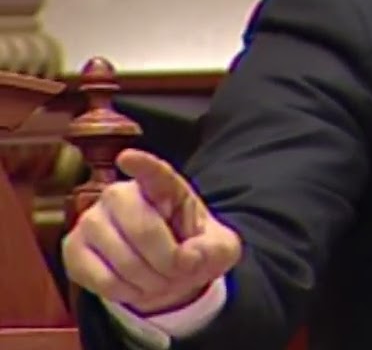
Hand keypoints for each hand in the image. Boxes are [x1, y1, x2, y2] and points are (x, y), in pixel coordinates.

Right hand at [62, 149, 241, 314]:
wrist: (166, 272)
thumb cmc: (192, 250)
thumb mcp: (219, 250)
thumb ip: (213, 250)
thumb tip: (188, 258)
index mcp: (165, 186)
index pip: (153, 173)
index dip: (142, 165)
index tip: (127, 158)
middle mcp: (121, 195)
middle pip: (142, 228)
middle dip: (166, 259)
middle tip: (179, 271)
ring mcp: (92, 219)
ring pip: (122, 258)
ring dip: (149, 280)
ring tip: (160, 279)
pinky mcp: (74, 248)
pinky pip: (101, 278)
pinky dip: (126, 292)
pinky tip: (136, 286)